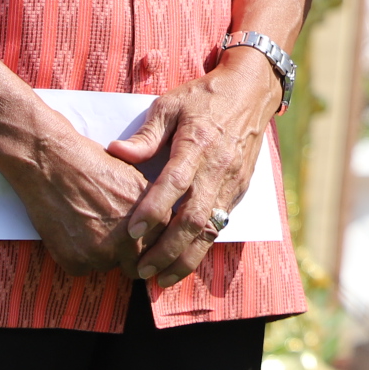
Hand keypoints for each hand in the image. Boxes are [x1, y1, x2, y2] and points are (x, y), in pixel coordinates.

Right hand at [0, 121, 152, 277]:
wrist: (52, 162)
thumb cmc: (93, 164)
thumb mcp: (135, 180)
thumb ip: (150, 208)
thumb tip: (155, 226)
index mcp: (153, 220)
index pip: (161, 247)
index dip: (147, 243)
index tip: (138, 241)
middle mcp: (132, 241)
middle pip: (138, 264)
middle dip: (127, 255)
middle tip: (112, 238)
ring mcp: (103, 254)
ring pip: (107, 266)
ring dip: (100, 253)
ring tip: (87, 225)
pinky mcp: (76, 262)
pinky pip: (81, 268)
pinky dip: (76, 255)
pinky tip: (70, 230)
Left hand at [108, 49, 283, 288]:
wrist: (251, 91)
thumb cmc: (204, 97)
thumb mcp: (170, 104)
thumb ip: (146, 134)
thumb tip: (116, 152)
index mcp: (197, 143)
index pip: (175, 183)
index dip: (153, 209)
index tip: (132, 231)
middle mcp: (218, 167)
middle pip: (194, 217)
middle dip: (168, 249)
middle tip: (142, 269)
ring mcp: (232, 181)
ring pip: (211, 228)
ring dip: (186, 257)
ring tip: (162, 278)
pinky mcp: (240, 188)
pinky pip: (221, 223)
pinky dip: (202, 246)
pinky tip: (183, 261)